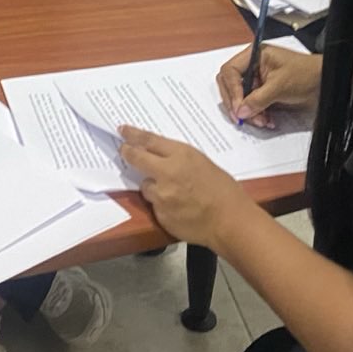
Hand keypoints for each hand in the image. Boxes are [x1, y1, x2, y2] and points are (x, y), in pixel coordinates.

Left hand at [119, 126, 256, 251]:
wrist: (230, 221)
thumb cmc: (223, 190)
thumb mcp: (202, 163)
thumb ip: (178, 158)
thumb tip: (158, 156)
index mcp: (181, 156)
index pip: (149, 140)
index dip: (133, 134)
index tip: (123, 130)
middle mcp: (167, 173)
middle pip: (137, 158)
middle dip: (128, 153)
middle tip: (124, 150)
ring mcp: (161, 196)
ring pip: (145, 186)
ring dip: (153, 186)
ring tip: (175, 193)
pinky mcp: (160, 215)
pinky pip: (155, 206)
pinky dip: (162, 205)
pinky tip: (179, 208)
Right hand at [216, 44, 323, 128]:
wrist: (324, 81)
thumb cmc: (306, 73)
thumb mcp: (280, 86)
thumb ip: (258, 99)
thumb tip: (240, 110)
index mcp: (254, 55)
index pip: (230, 71)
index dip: (232, 90)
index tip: (238, 106)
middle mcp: (252, 65)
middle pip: (230, 85)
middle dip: (236, 103)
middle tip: (242, 118)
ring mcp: (257, 79)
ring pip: (240, 98)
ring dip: (248, 112)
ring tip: (261, 120)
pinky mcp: (262, 91)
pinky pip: (251, 104)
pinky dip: (256, 114)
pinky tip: (266, 120)